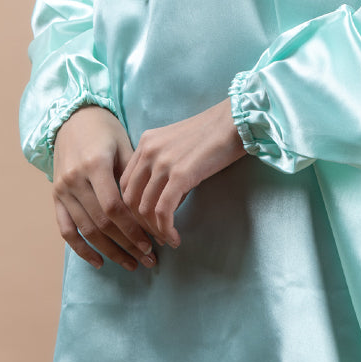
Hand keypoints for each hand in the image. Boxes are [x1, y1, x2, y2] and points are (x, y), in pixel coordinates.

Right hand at [51, 105, 160, 271]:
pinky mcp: (55, 197)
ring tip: (130, 264)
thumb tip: (156, 211)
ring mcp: (62, 190)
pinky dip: (81, 249)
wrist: (72, 119)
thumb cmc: (106, 132)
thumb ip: (135, 177)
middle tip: (148, 259)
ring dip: (110, 251)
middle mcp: (75, 179)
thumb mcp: (124, 146)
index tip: (151, 243)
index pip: (114, 208)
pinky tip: (99, 262)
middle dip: (127, 244)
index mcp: (95, 165)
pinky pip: (66, 229)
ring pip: (86, 230)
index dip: (133, 229)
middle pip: (101, 223)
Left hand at [119, 98, 246, 247]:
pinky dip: (166, 229)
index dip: (132, 208)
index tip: (145, 222)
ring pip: (145, 208)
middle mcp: (148, 151)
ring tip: (167, 240)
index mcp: (145, 142)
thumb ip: (163, 170)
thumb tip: (163, 205)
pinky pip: (163, 211)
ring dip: (154, 230)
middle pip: (130, 198)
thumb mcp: (177, 147)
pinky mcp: (180, 175)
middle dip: (140, 223)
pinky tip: (175, 238)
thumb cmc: (212, 135)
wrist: (234, 122)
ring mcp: (163, 162)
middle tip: (154, 237)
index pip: (126, 183)